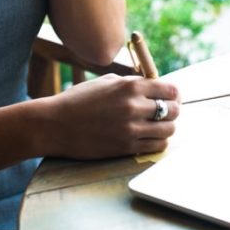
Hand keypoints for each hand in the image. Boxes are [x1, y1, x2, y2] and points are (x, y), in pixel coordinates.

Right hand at [41, 75, 179, 158]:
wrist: (55, 124)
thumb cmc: (78, 100)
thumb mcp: (105, 82)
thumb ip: (131, 82)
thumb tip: (153, 85)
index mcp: (130, 86)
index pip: (170, 89)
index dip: (174, 94)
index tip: (172, 97)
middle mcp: (134, 106)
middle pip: (173, 110)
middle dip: (173, 110)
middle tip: (167, 112)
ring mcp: (131, 129)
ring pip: (169, 129)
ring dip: (166, 127)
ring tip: (158, 125)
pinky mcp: (126, 147)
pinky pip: (157, 146)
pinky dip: (159, 141)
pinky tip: (150, 137)